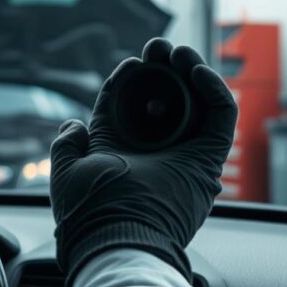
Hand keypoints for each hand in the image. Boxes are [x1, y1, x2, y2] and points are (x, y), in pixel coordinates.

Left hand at [50, 38, 237, 286]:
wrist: (115, 239)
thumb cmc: (88, 214)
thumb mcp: (66, 173)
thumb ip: (66, 147)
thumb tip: (72, 125)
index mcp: (124, 158)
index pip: (132, 111)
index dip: (131, 83)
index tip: (130, 64)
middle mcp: (157, 157)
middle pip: (168, 104)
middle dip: (164, 71)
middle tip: (158, 47)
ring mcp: (184, 158)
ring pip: (197, 106)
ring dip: (191, 72)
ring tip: (177, 51)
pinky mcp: (207, 160)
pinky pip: (220, 118)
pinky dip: (214, 90)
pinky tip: (195, 70)